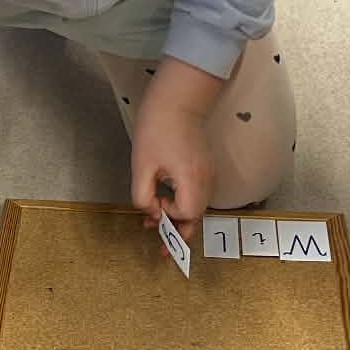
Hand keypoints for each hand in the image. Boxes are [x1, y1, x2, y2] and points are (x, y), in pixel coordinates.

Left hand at [130, 94, 214, 239]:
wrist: (176, 101)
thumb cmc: (156, 129)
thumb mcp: (141, 165)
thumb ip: (143, 195)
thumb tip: (151, 213)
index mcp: (191, 179)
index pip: (187, 213)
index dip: (169, 215)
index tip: (155, 204)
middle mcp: (206, 179)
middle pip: (197, 215)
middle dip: (179, 231)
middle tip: (163, 248)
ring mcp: (208, 172)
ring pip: (198, 206)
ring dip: (180, 217)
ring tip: (159, 222)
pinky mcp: (205, 167)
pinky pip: (198, 194)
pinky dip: (185, 203)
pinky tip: (168, 201)